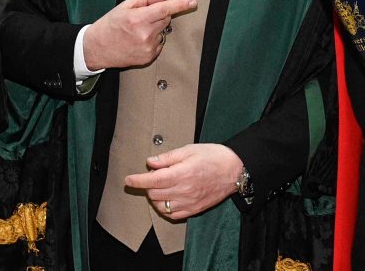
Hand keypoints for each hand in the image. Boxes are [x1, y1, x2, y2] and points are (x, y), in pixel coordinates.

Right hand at [84, 0, 196, 69]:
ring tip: (136, 32)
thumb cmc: (110, 25)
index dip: (180, 4)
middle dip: (158, 16)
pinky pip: (159, 43)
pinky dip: (152, 40)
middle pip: (166, 19)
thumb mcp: (125, 6)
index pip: (165, 9)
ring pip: (163, 31)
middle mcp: (145, 34)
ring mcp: (148, 47)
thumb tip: (163, 0)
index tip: (192, 2)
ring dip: (155, 29)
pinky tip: (138, 40)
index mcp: (138, 19)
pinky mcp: (149, 57)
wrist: (97, 48)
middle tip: (142, 18)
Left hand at [125, 144, 242, 219]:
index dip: (138, 180)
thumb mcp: (190, 150)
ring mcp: (189, 202)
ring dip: (155, 197)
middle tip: (153, 175)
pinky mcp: (194, 209)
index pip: (153, 180)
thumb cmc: (214, 156)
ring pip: (161, 206)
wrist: (235, 170)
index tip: (129, 179)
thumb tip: (150, 162)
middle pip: (154, 193)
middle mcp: (184, 190)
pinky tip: (167, 199)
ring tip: (160, 186)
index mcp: (182, 173)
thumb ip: (168, 158)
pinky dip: (165, 208)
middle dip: (148, 185)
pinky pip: (173, 215)